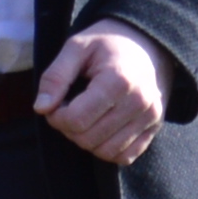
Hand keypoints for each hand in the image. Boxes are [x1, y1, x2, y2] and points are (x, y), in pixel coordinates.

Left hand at [34, 21, 169, 166]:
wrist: (148, 42)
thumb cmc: (108, 42)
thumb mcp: (76, 47)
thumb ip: (55, 77)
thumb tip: (41, 108)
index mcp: (118, 81)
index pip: (77, 120)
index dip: (56, 116)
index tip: (56, 103)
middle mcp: (139, 103)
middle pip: (89, 138)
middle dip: (69, 128)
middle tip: (68, 108)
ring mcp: (151, 117)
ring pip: (106, 152)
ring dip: (86, 140)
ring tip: (85, 117)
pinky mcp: (156, 127)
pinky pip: (126, 156)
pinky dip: (107, 149)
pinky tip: (101, 128)